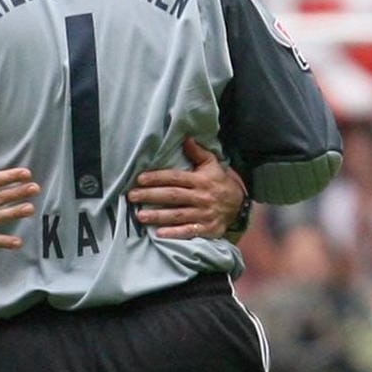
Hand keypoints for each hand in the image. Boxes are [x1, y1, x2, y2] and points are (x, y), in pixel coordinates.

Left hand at [127, 138, 246, 239]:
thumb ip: (198, 152)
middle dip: (151, 196)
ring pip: (177, 215)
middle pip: (172, 196)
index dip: (157, 178)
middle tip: (132, 196)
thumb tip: (186, 138)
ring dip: (158, 216)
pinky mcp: (206, 229)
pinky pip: (189, 231)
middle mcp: (201, 197)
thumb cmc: (219, 183)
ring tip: (140, 216)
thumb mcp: (212, 165)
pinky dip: (174, 233)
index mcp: (200, 180)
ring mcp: (203, 214)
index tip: (140, 179)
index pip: (175, 178)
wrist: (239, 206)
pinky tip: (159, 233)